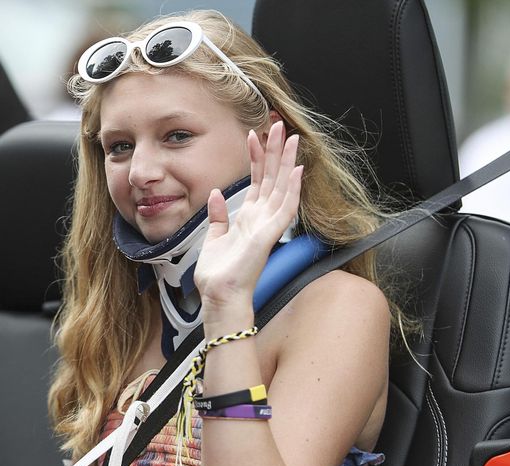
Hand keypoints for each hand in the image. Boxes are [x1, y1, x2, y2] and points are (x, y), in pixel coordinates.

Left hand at [195, 121, 302, 326]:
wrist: (219, 296)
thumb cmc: (219, 273)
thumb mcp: (213, 237)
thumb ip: (218, 215)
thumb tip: (216, 194)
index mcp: (249, 217)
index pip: (257, 180)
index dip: (257, 156)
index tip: (255, 133)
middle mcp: (261, 218)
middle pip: (273, 177)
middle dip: (275, 150)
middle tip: (279, 124)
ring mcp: (267, 226)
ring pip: (282, 187)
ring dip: (287, 162)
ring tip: (290, 137)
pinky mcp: (268, 235)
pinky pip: (285, 208)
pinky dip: (292, 189)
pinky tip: (297, 170)